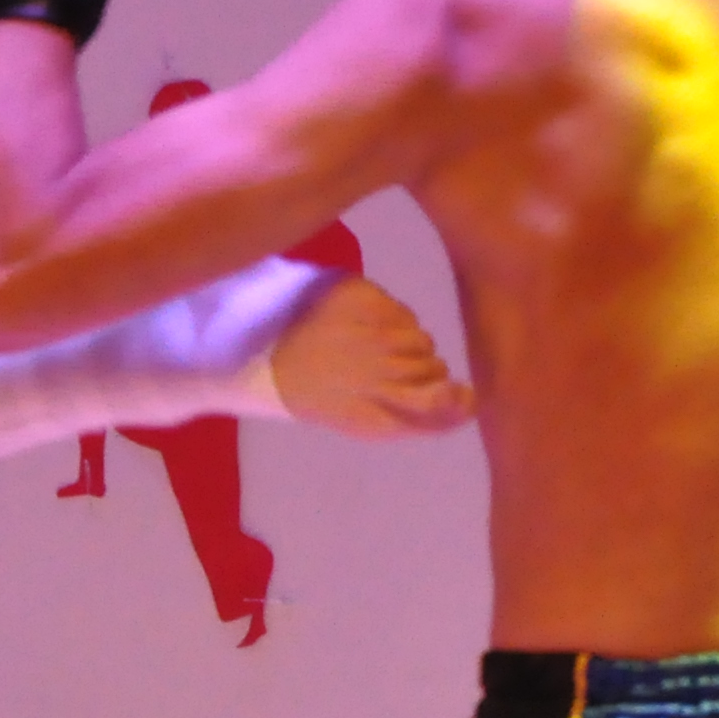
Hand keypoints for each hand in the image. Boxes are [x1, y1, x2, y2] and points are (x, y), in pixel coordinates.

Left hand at [272, 275, 473, 436]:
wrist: (250, 351)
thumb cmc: (309, 389)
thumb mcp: (354, 417)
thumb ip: (410, 417)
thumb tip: (468, 404)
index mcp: (368, 415)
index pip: (435, 408)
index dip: (457, 402)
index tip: (463, 393)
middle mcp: (373, 375)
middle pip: (435, 372)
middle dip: (429, 370)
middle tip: (395, 367)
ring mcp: (367, 335)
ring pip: (423, 340)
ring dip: (410, 344)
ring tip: (373, 347)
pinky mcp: (361, 299)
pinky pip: (404, 313)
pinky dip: (393, 320)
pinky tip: (362, 326)